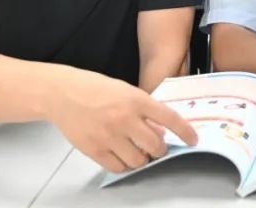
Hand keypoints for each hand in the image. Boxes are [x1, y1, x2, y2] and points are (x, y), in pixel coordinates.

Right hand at [47, 68, 197, 172]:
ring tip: (136, 149)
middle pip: (156, 145)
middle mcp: (125, 118)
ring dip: (142, 158)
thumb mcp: (125, 91)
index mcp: (136, 99)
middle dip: (160, 149)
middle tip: (156, 146)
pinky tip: (121, 154)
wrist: (63, 93)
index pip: (169, 118)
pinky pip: (118, 167)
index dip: (185, 132)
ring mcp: (109, 135)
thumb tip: (160, 132)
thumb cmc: (94, 89)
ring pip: (139, 160)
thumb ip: (145, 110)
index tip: (193, 139)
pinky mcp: (95, 149)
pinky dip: (124, 164)